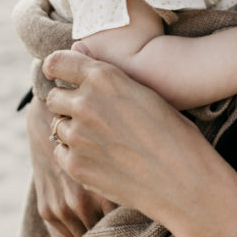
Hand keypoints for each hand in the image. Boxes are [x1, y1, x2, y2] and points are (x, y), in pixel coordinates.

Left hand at [42, 49, 236, 236]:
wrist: (183, 178)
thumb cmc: (172, 131)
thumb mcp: (143, 91)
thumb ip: (106, 78)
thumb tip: (77, 58)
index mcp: (103, 77)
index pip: (55, 62)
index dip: (55, 69)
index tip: (59, 76)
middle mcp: (85, 102)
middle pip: (53, 97)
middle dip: (66, 102)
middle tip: (89, 114)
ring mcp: (77, 136)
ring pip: (57, 126)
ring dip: (72, 129)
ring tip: (102, 139)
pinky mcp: (75, 165)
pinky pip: (60, 152)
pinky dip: (74, 153)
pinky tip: (100, 156)